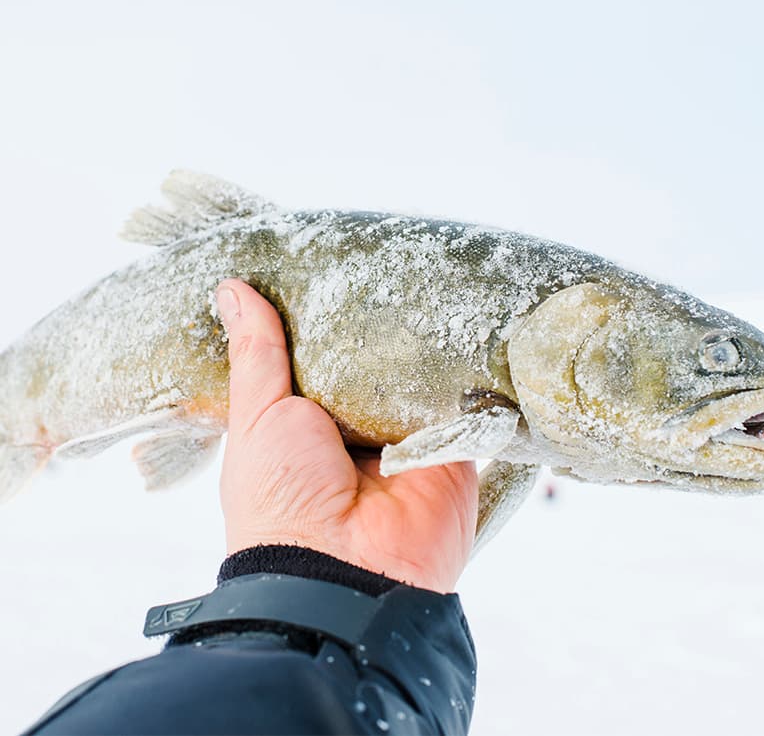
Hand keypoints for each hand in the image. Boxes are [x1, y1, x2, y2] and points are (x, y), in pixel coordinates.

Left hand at [216, 279, 478, 592]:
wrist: (345, 571)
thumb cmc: (283, 496)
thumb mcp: (258, 416)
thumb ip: (256, 354)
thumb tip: (232, 288)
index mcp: (313, 419)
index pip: (326, 353)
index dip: (327, 316)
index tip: (333, 265)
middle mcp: (363, 425)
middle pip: (378, 359)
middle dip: (380, 322)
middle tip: (388, 256)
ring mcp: (410, 434)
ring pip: (422, 371)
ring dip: (423, 339)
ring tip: (430, 271)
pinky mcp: (454, 443)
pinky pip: (463, 395)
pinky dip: (463, 367)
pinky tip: (466, 316)